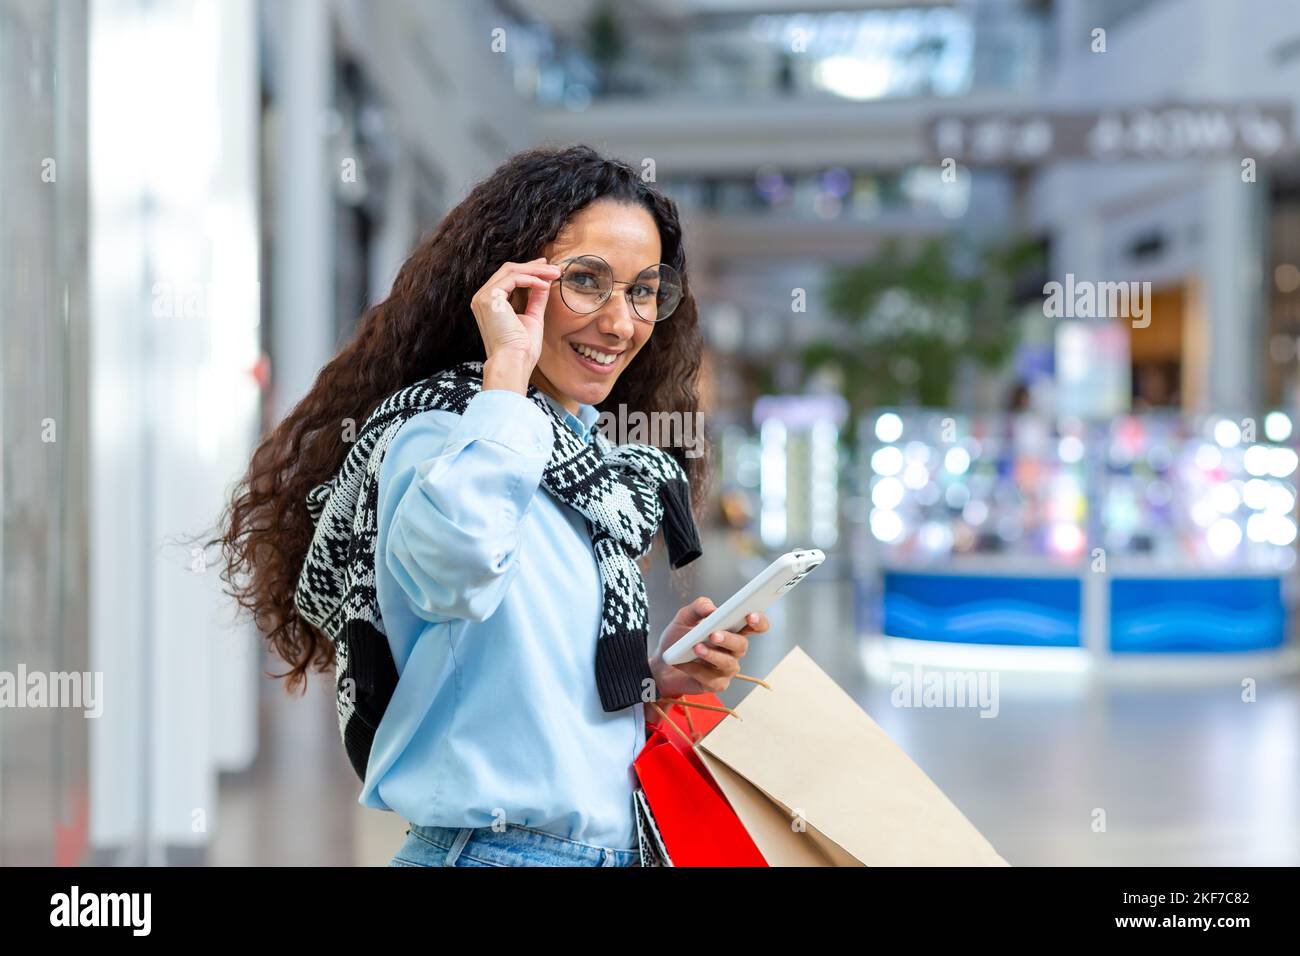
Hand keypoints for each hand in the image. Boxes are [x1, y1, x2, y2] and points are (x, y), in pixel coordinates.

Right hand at [470, 258, 561, 380]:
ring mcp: (483, 297)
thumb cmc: (522, 349)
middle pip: (509, 270)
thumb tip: (545, 283)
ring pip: (511, 271)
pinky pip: (513, 278)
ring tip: (555, 274)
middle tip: (555, 268)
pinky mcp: (489, 297)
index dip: (529, 270)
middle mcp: (483, 298)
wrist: (513, 362)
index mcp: (490, 304)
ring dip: (536, 271)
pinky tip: (545, 285)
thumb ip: (536, 299)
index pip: (508, 278)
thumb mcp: (532, 318)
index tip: (547, 269)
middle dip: (534, 267)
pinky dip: (531, 279)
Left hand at [648, 596, 769, 701]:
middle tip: (713, 634)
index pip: (755, 626)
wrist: (662, 664)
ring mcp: (726, 669)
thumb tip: (711, 608)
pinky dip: (695, 669)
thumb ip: (698, 608)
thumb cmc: (678, 639)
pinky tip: (683, 663)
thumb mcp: (684, 618)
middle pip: (742, 645)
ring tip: (696, 648)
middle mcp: (733, 650)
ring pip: (728, 663)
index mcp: (732, 631)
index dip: (758, 622)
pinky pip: (710, 678)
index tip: (750, 615)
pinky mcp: (716, 684)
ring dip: (712, 655)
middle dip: (729, 639)